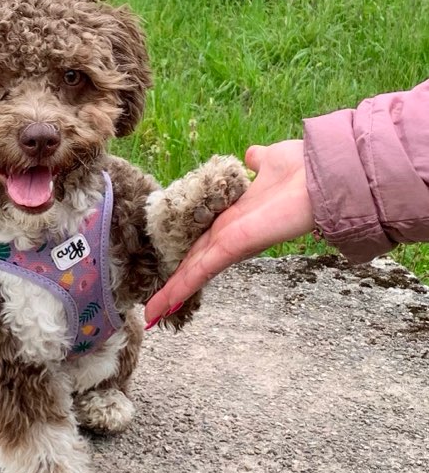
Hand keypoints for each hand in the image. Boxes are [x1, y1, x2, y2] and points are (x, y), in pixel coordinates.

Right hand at [144, 140, 314, 324]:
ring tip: (150, 314)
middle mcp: (232, 234)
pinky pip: (200, 270)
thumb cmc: (300, 168)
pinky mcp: (233, 247)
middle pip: (196, 262)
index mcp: (237, 216)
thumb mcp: (270, 162)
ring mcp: (232, 243)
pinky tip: (160, 307)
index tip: (171, 262)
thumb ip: (258, 164)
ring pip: (194, 272)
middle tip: (154, 306)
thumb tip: (251, 158)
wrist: (321, 175)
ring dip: (171, 294)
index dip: (187, 252)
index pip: (205, 239)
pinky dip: (179, 289)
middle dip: (175, 283)